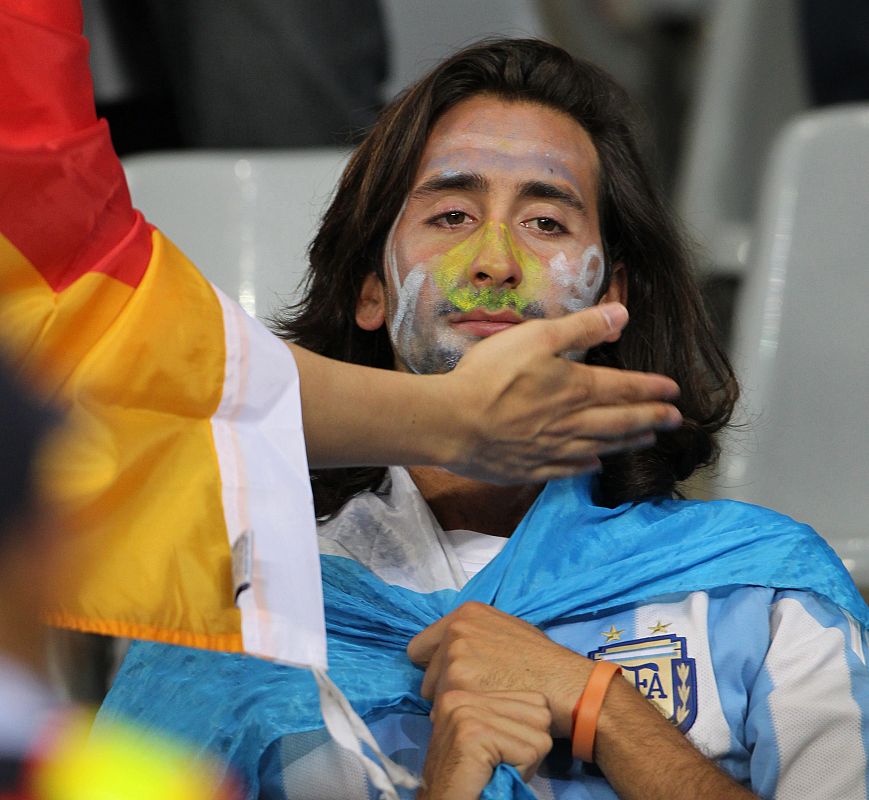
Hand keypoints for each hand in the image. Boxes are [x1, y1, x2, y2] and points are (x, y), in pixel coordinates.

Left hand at [408, 602, 592, 737]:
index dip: (434, 665)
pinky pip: (443, 713)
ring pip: (434, 695)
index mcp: (466, 614)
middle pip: (425, 673)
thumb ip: (475, 634)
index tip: (450, 677)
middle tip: (473, 696)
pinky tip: (482, 718)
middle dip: (442, 687)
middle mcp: (456, 631)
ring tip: (481, 706)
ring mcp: (455, 658)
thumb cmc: (542, 661)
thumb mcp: (507, 629)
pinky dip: (459, 719)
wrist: (564, 685)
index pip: (421, 647)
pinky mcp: (458, 686)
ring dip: (452, 704)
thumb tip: (452, 648)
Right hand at [419, 690, 551, 799]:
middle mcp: (463, 696)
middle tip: (499, 765)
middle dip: (529, 747)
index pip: (536, 699)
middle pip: (541, 714)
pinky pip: (529, 753)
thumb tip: (546, 707)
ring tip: (494, 771)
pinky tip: (492, 777)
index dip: (528, 734)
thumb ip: (508, 716)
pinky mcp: (473, 734)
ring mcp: (466, 713)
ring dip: (524, 763)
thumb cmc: (472, 781)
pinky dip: (520, 773)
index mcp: (465, 692)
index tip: (500, 753)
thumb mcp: (489, 738)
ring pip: (539, 736)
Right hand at [440, 303, 681, 483]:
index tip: (674, 391)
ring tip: (647, 441)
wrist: (454, 423)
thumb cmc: (491, 376)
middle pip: (621, 421)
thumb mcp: (536, 337)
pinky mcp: (531, 467)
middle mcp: (573, 423)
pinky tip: (595, 465)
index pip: (624, 388)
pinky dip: (588, 467)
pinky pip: (569, 470)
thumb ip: (580, 327)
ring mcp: (553, 449)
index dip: (651, 388)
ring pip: (600, 447)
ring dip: (627, 443)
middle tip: (674, 420)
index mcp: (576, 389)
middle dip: (651, 419)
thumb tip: (621, 314)